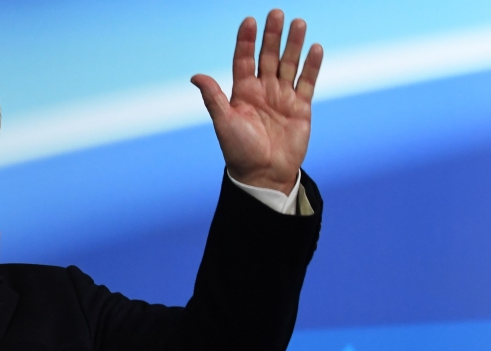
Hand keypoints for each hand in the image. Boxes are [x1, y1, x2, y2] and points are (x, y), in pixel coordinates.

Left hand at [191, 9, 323, 192]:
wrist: (263, 175)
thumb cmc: (239, 152)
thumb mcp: (224, 123)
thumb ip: (213, 98)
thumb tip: (195, 76)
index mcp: (242, 92)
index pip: (244, 59)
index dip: (246, 41)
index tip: (250, 21)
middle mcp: (263, 91)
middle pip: (268, 56)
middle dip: (272, 35)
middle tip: (277, 13)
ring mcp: (283, 97)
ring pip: (289, 64)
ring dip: (294, 44)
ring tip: (298, 23)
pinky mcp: (301, 108)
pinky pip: (307, 82)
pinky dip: (312, 66)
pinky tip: (315, 49)